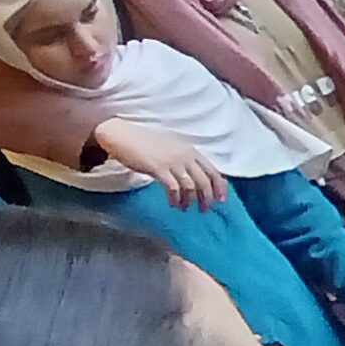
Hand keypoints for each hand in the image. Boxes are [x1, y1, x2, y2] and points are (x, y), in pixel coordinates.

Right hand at [94, 118, 226, 209]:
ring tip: (186, 208)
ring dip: (190, 200)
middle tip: (205, 210)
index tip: (221, 200)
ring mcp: (172, 161)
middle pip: (204, 181)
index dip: (220, 187)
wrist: (123, 135)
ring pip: (191, 186)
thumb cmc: (145, 142)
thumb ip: (184, 160)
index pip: (213, 170)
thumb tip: (193, 177)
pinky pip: (174, 188)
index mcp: (190, 150)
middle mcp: (185, 155)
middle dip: (207, 198)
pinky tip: (174, 204)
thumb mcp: (171, 148)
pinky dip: (176, 198)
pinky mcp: (159, 168)